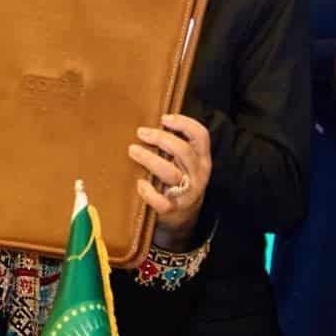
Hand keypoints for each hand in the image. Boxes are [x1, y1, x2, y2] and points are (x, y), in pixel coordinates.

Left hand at [131, 112, 213, 247]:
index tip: (164, 118)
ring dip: (151, 159)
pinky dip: (150, 193)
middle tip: (141, 132)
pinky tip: (140, 184)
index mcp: (202, 159)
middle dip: (161, 138)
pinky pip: (163, 203)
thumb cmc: (179, 180)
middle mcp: (198, 174)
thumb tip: (150, 124)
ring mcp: (187, 192)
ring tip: (133, 150)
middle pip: (184, 151)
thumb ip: (175, 145)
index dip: (184, 123)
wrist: (183, 216)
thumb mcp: (185, 162)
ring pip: (171, 174)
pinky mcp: (174, 209)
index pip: (201, 136)